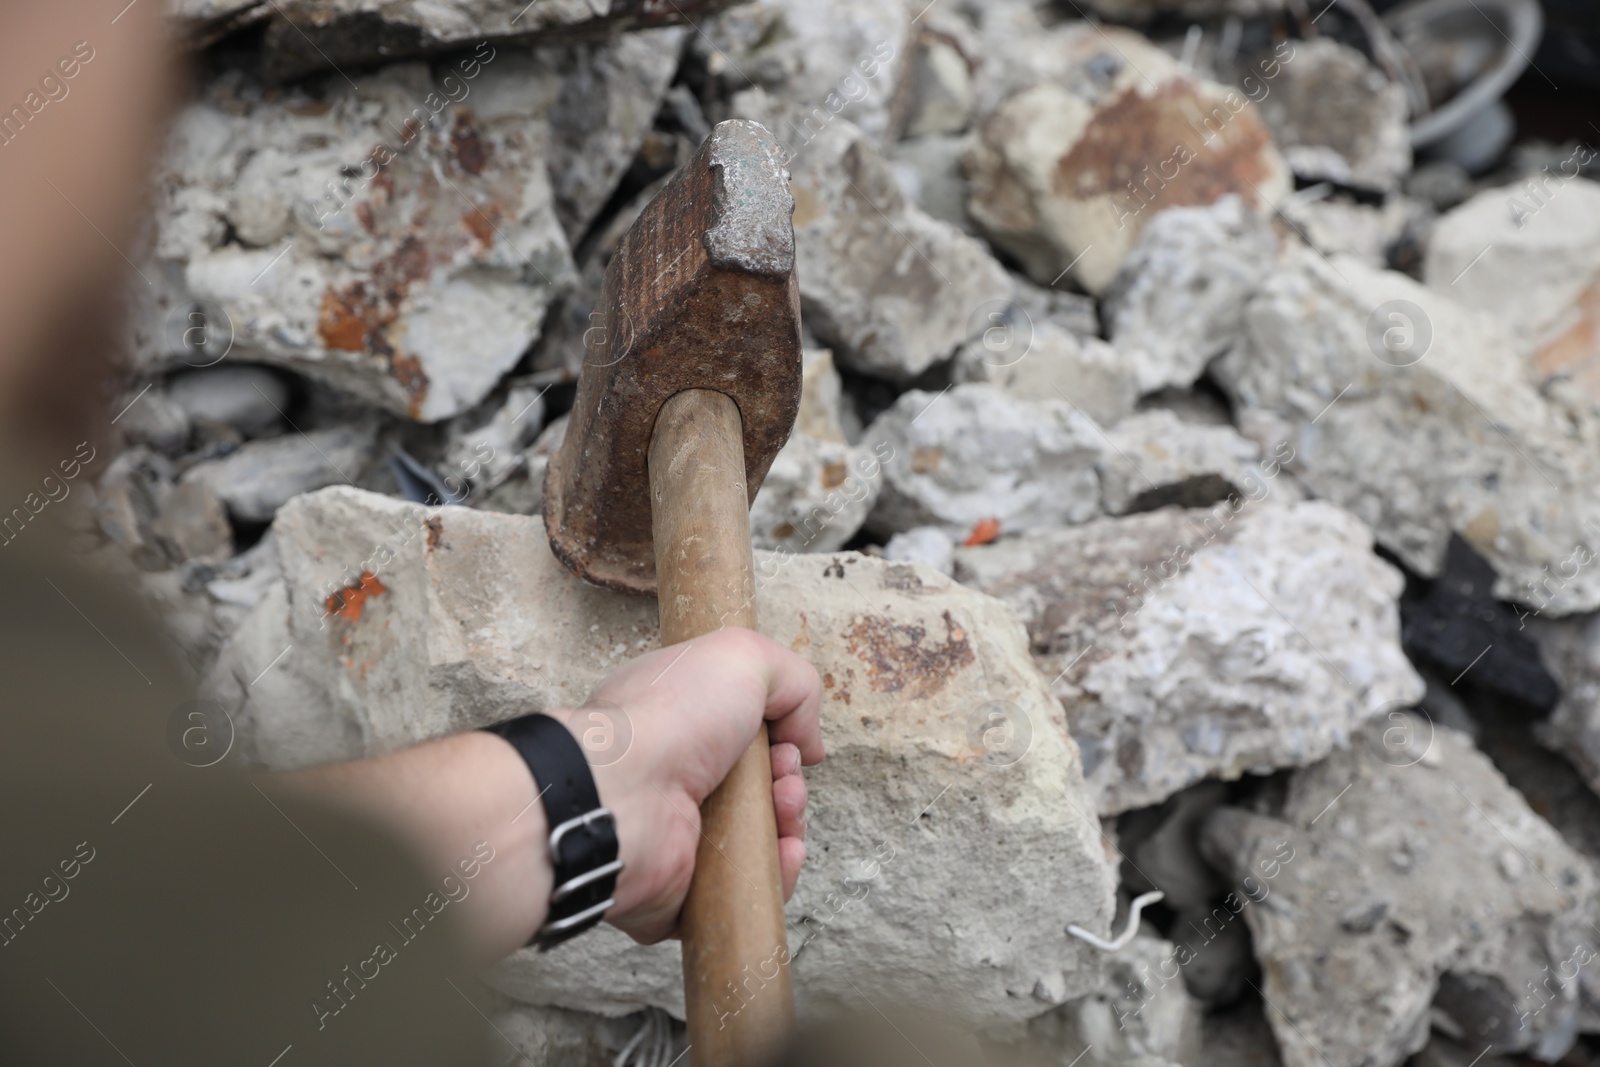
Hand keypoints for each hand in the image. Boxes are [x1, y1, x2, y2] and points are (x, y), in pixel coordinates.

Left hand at [552, 628, 822, 943]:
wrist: (622, 793)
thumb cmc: (668, 717)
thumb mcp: (742, 657)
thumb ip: (793, 682)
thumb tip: (806, 743)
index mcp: (677, 726)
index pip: (740, 738)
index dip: (778, 740)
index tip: (786, 742)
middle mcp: (673, 782)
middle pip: (756, 793)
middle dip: (788, 784)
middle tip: (783, 778)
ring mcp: (677, 841)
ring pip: (755, 844)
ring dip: (788, 826)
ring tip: (784, 808)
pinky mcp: (681, 895)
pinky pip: (742, 893)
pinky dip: (774, 874)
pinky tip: (783, 852)